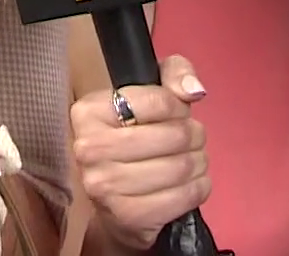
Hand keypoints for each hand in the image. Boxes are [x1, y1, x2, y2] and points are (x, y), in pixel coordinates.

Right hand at [70, 54, 209, 251]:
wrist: (114, 203)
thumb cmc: (133, 138)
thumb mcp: (149, 94)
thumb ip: (174, 73)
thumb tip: (194, 90)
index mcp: (89, 112)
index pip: (158, 101)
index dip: (179, 107)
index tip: (177, 113)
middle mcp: (89, 149)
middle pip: (173, 136)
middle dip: (194, 136)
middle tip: (193, 139)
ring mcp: (106, 186)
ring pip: (182, 167)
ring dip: (199, 162)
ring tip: (192, 160)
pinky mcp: (128, 216)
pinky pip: (184, 196)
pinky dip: (198, 188)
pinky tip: (191, 182)